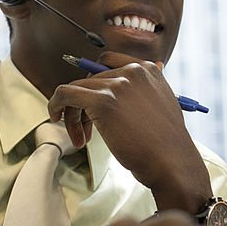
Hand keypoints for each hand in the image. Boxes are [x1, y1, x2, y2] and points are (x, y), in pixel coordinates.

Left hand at [47, 52, 211, 212]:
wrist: (171, 162)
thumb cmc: (167, 142)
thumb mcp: (165, 102)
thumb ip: (153, 86)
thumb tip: (155, 66)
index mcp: (149, 69)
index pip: (109, 63)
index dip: (96, 83)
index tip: (91, 102)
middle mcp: (133, 71)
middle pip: (92, 80)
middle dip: (86, 105)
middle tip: (87, 131)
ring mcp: (117, 84)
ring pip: (78, 88)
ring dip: (74, 114)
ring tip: (81, 137)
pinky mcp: (103, 100)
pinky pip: (66, 94)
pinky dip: (56, 104)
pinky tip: (56, 118)